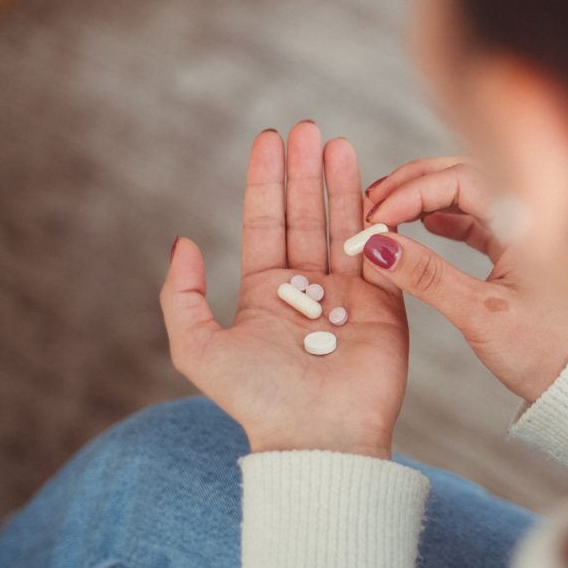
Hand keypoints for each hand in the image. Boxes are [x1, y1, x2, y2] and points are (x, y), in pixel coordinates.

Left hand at [160, 122, 407, 458]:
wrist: (318, 440)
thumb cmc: (258, 400)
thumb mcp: (199, 349)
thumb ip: (181, 296)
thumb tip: (183, 242)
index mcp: (265, 292)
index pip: (266, 222)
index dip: (267, 180)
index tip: (269, 138)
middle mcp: (307, 287)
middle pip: (305, 215)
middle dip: (304, 171)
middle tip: (307, 127)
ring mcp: (349, 294)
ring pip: (343, 226)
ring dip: (340, 184)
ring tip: (337, 142)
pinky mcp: (386, 305)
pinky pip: (382, 253)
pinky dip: (376, 219)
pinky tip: (373, 185)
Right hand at [363, 158, 567, 402]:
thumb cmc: (547, 351)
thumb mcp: (480, 314)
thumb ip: (427, 277)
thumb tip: (378, 246)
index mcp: (529, 220)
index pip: (459, 180)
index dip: (411, 192)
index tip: (377, 217)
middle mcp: (529, 215)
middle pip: (461, 175)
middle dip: (412, 184)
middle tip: (372, 202)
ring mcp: (524, 229)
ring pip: (466, 194)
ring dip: (424, 198)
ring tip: (388, 213)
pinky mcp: (517, 249)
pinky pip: (475, 218)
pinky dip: (443, 217)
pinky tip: (422, 226)